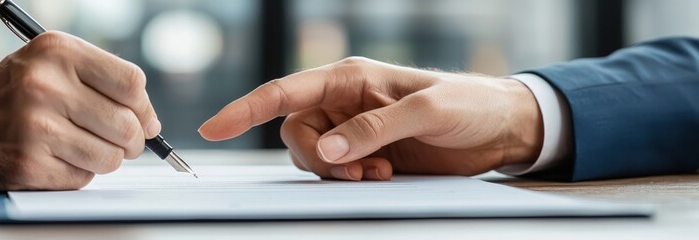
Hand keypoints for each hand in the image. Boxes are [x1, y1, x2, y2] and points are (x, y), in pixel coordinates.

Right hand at [0, 31, 158, 190]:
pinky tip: (56, 158)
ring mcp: (36, 126)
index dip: (144, 107)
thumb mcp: (50, 66)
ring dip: (105, 159)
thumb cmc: (13, 96)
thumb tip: (150, 121)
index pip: (131, 83)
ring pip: (110, 156)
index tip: (143, 119)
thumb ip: (102, 82)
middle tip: (123, 142)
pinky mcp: (28, 164)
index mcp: (56, 52)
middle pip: (127, 125)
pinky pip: (83, 177)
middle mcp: (45, 85)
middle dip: (132, 141)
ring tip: (82, 147)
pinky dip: (78, 173)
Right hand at [199, 57, 542, 180]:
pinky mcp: (366, 156)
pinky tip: (381, 175)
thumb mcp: (425, 111)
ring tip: (377, 172)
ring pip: (312, 157)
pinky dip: (349, 181)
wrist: (498, 129)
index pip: (285, 92)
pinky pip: (335, 173)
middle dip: (315, 157)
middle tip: (352, 171)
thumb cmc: (467, 103)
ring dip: (335, 172)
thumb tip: (328, 151)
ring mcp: (352, 132)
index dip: (245, 110)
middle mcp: (344, 103)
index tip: (215, 128)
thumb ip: (372, 129)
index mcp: (349, 78)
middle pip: (294, 133)